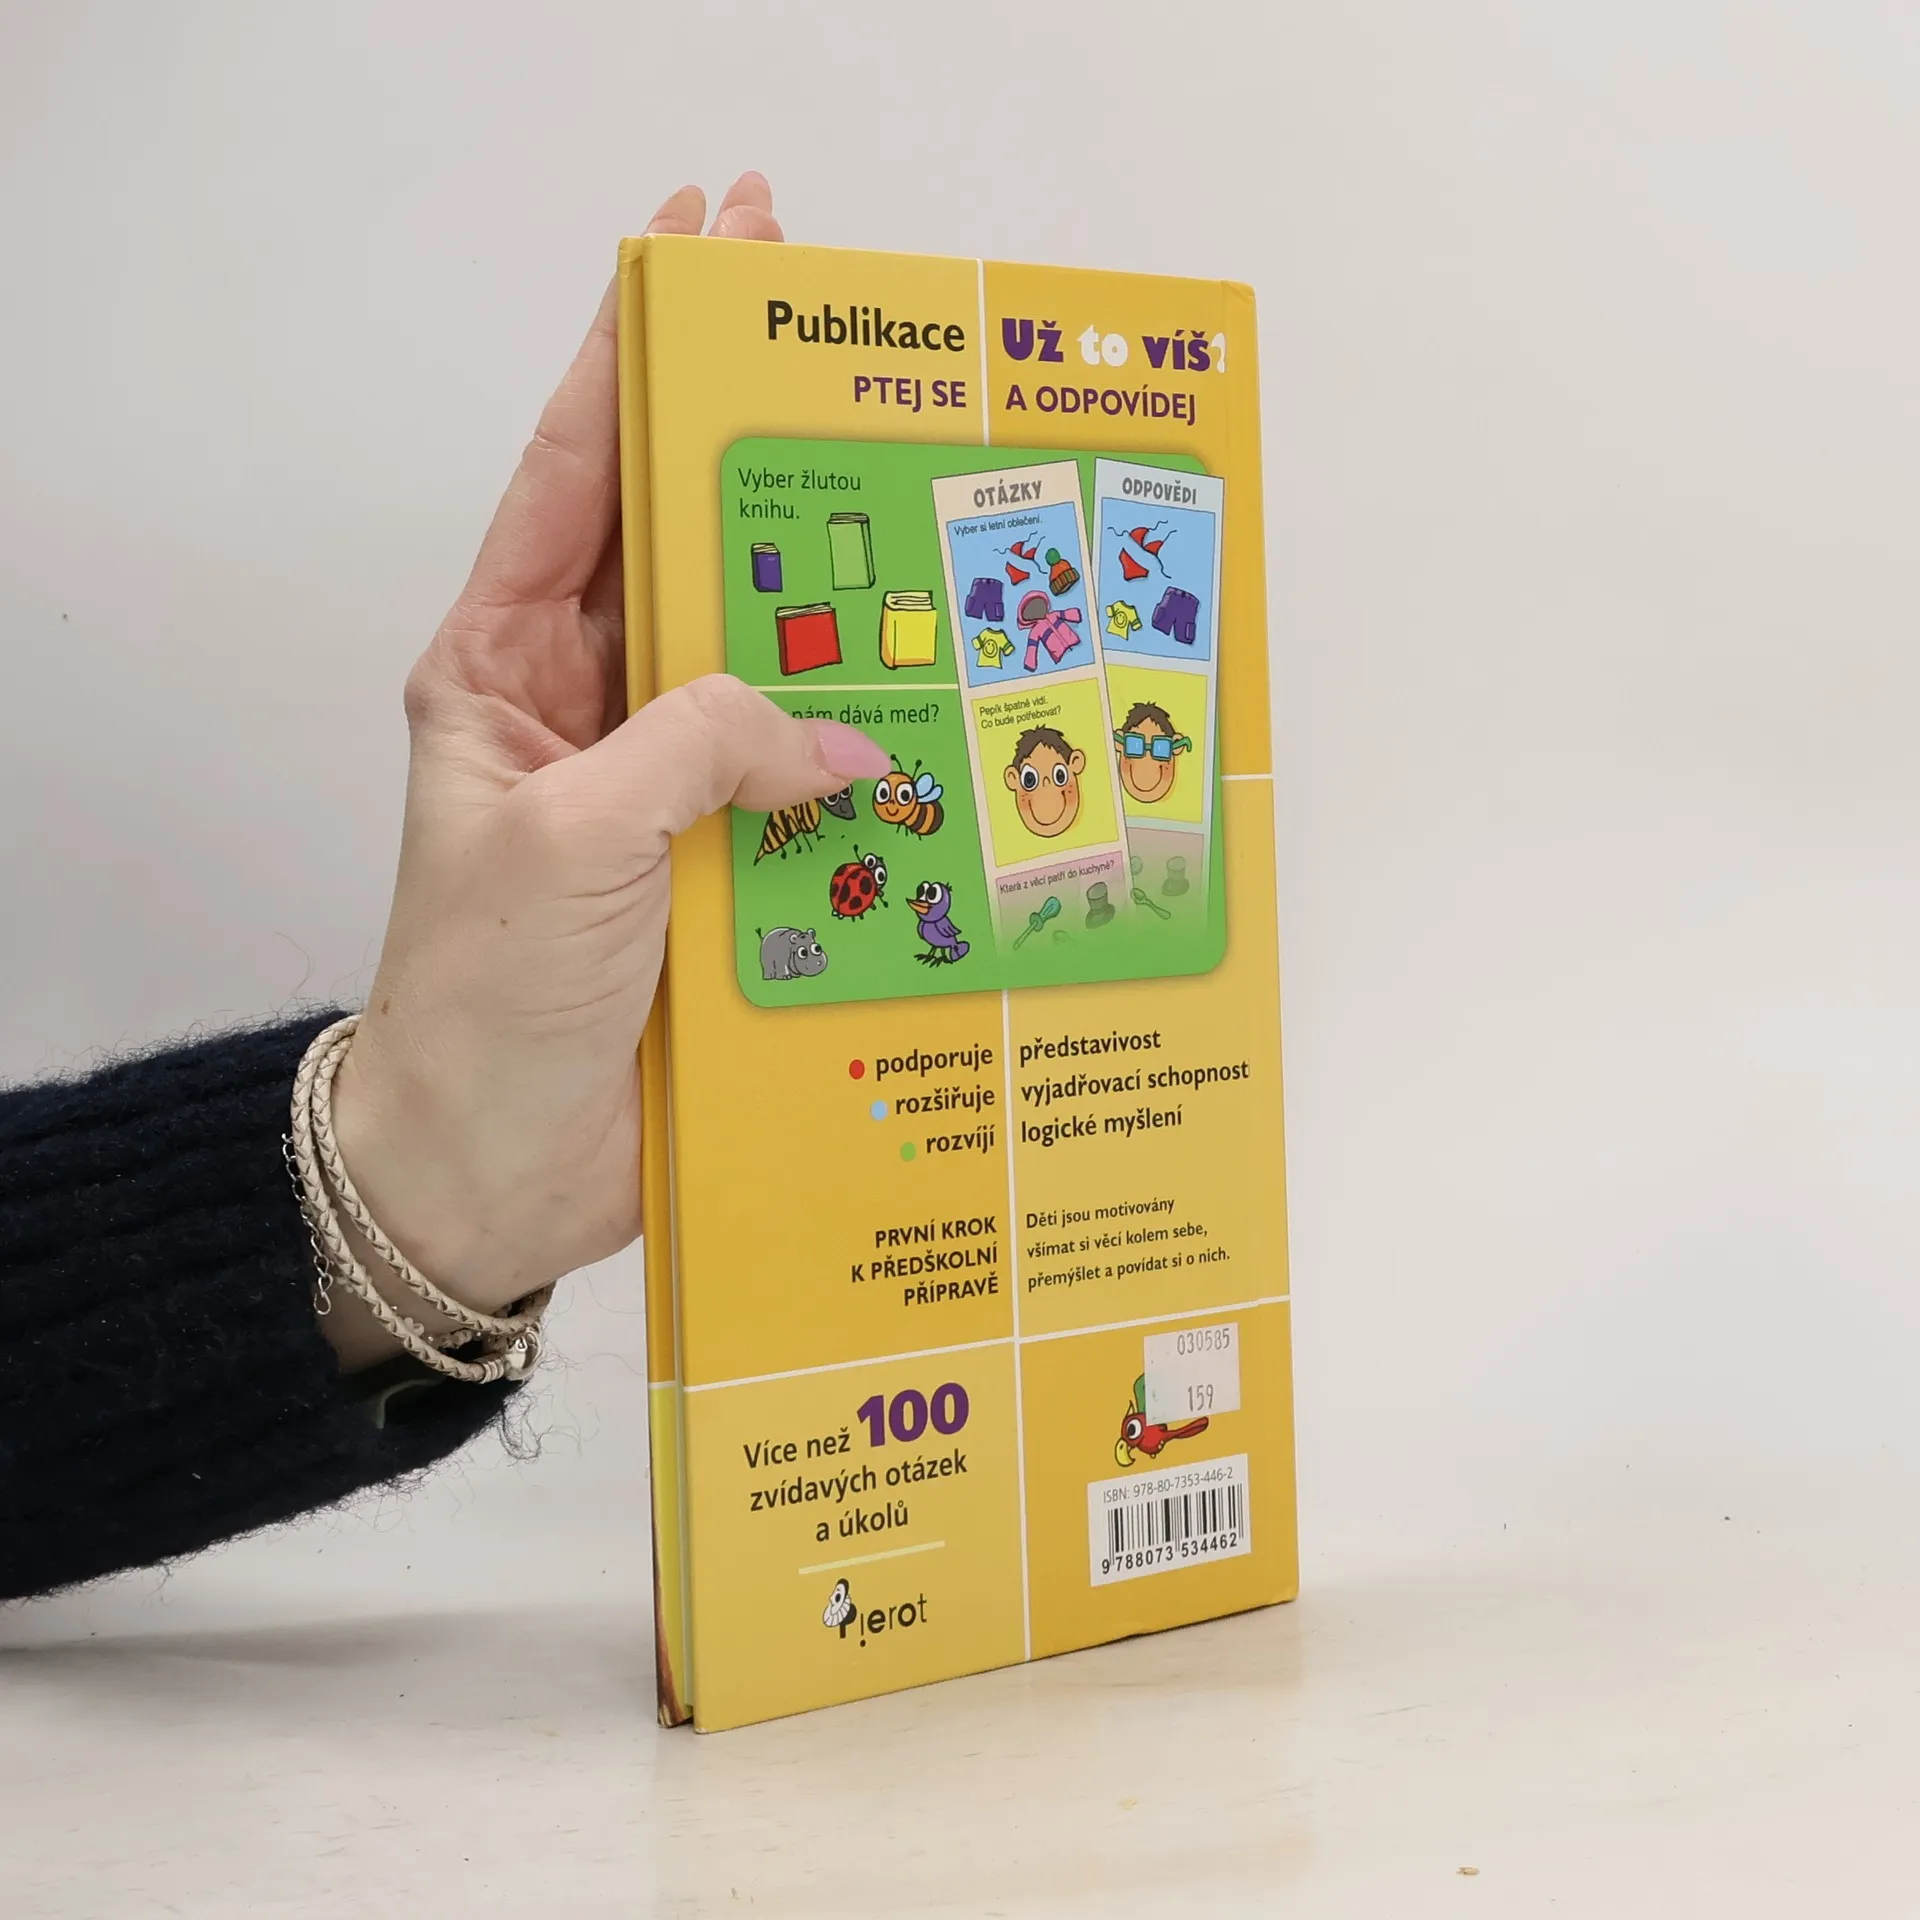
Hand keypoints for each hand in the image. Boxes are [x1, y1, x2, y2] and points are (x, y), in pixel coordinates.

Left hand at [324, 176, 889, 1369]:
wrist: (495, 1171)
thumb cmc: (480, 997)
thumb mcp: (568, 839)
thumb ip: (699, 747)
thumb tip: (841, 732)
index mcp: (505, 669)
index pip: (577, 475)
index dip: (636, 353)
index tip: (700, 244)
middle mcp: (593, 712)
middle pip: (690, 552)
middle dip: (769, 463)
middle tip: (856, 367)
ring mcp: (670, 792)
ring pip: (774, 670)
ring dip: (846, 619)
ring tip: (930, 535)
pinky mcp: (734, 870)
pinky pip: (814, 787)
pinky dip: (875, 760)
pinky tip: (942, 718)